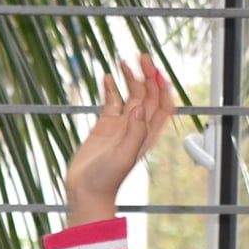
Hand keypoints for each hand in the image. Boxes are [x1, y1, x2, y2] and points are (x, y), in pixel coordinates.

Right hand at [64, 54, 177, 224]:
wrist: (86, 192)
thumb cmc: (107, 180)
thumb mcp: (124, 156)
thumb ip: (134, 132)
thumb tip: (139, 106)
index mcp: (148, 134)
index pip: (163, 104)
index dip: (162, 86)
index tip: (155, 70)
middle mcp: (137, 126)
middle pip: (147, 94)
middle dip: (147, 74)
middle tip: (140, 56)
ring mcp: (121, 125)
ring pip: (130, 95)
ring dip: (130, 78)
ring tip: (124, 62)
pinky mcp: (104, 126)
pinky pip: (111, 102)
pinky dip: (110, 89)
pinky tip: (107, 78)